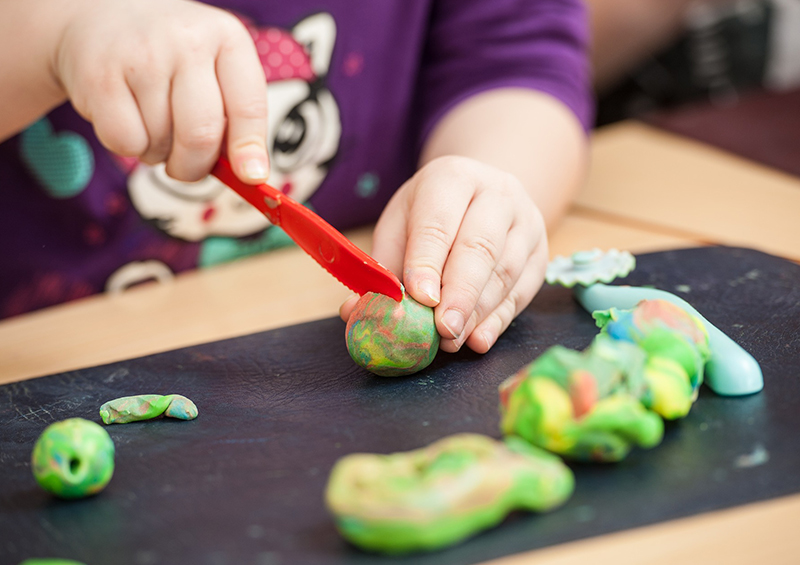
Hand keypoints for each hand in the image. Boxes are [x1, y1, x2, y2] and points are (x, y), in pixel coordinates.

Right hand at [55, 0, 268, 182]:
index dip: (249, 148)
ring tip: (152, 123)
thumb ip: (235, 117)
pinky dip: (128, 147)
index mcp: (227, 38)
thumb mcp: (213, 70)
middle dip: (195, 166)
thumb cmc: (171, 57)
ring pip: (162, 143)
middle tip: (187, 167)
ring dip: (158, 153)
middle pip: (202, 134)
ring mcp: (142, 55)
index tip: (251, 177)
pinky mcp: (100, 76)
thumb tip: (249, 175)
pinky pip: (126, 142)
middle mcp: (187, 40)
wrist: (100, 14)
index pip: (248, 106)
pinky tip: (128, 118)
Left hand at [341, 156, 548, 353]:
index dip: (428, 262)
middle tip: (442, 330)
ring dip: (477, 312)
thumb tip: (353, 311)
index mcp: (452, 177)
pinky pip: (522, 291)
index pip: (439, 222)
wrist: (484, 194)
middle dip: (459, 293)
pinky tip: (479, 339)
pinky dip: (499, 320)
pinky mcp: (540, 253)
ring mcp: (525, 222)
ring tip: (453, 341)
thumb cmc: (432, 214)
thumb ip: (382, 267)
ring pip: (505, 271)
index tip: (420, 298)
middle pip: (480, 247)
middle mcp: (497, 194)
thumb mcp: (401, 225)